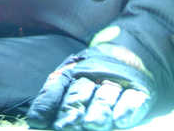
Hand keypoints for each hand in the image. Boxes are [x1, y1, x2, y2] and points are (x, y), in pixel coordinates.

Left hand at [26, 46, 154, 129]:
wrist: (130, 51)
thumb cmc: (91, 74)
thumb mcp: (69, 77)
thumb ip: (51, 98)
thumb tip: (35, 121)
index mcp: (72, 72)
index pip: (56, 88)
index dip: (48, 105)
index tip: (38, 121)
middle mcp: (93, 76)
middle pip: (80, 95)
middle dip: (72, 111)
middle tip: (64, 127)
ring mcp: (116, 82)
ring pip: (105, 98)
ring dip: (98, 112)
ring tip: (91, 124)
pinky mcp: (138, 90)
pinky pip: (132, 100)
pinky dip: (126, 110)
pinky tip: (119, 121)